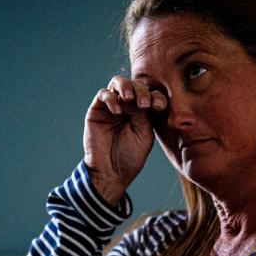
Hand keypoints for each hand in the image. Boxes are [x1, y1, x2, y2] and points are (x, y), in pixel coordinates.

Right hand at [83, 75, 167, 204]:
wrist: (110, 172)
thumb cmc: (130, 156)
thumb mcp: (144, 134)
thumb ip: (144, 115)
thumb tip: (138, 97)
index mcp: (144, 112)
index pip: (152, 94)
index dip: (157, 96)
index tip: (158, 107)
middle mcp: (129, 106)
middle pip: (136, 85)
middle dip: (142, 91)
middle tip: (144, 104)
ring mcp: (112, 106)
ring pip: (118, 83)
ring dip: (125, 86)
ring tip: (129, 98)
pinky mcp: (97, 110)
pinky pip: (103, 94)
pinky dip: (110, 98)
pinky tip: (116, 111)